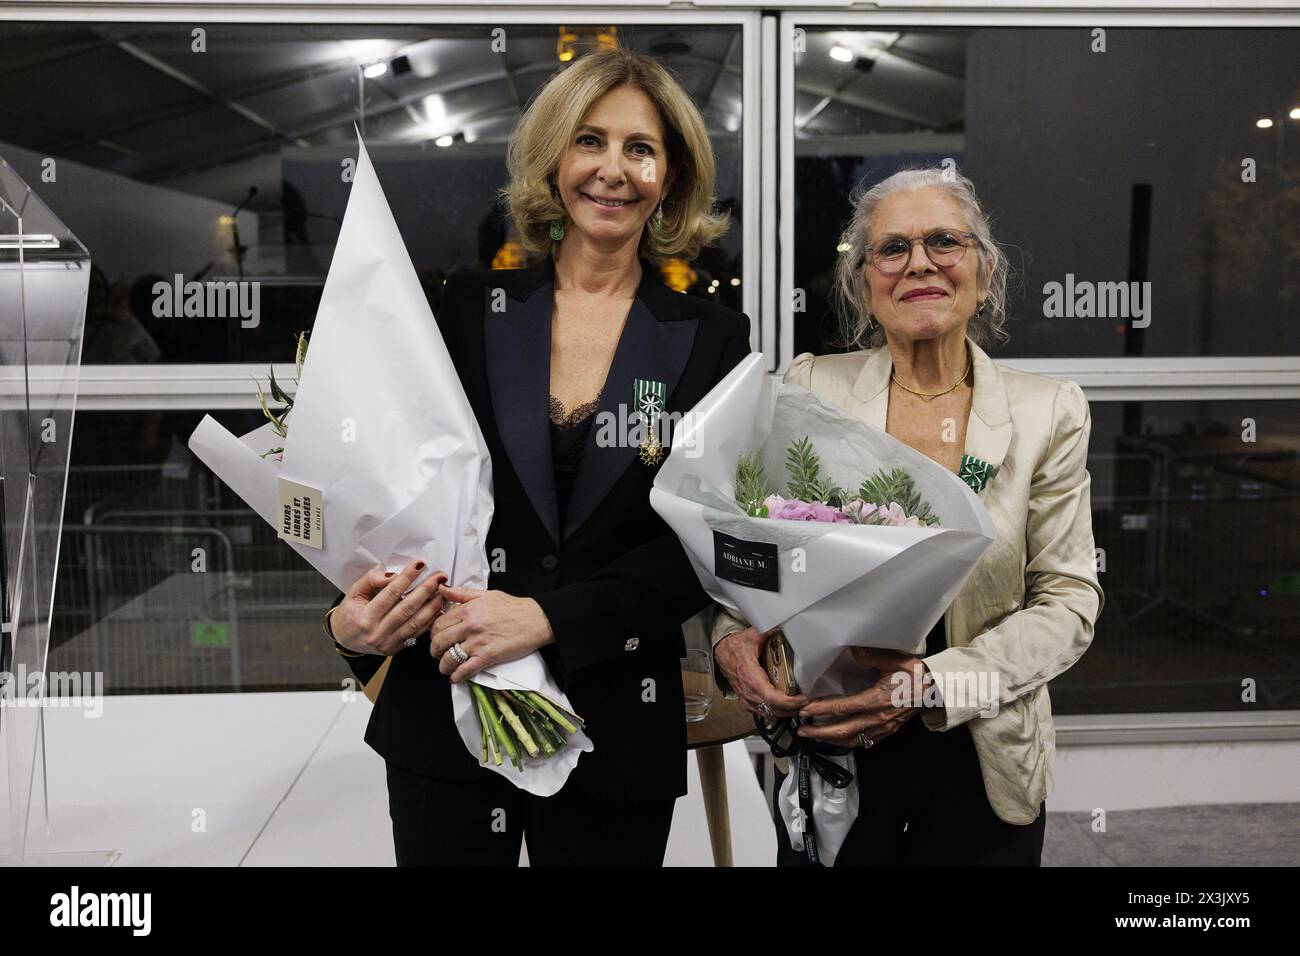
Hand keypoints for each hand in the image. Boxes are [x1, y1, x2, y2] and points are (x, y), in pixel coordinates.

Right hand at [331, 559, 448, 655]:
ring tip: (444, 591)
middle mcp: (377, 633)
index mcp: (364, 617)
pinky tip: (439, 608)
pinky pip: (416, 634)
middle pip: (406, 609)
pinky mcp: (396, 649)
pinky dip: (429, 620)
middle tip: (440, 576)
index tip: (420, 564)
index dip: (406, 578)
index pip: (390, 594)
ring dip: (433, 606)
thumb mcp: (354, 593)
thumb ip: (371, 581)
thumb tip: (392, 575)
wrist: (345, 640)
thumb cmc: (351, 612)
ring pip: (415, 623)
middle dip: (426, 590)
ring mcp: (387, 643)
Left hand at [431, 585, 554, 682]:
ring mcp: (478, 642)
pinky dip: (457, 676)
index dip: (434, 633)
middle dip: (435, 650)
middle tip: (438, 653)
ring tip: (446, 667)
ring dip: (444, 666)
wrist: (537, 619)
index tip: (436, 637)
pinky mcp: (488, 656)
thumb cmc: (514, 607)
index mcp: (468, 610)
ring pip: (449, 657)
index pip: (439, 623)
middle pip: (439, 641)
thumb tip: (442, 589)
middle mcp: (470, 625)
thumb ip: (462, 593)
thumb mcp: (487, 594)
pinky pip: (465, 670)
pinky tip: (456, 677)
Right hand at [714, 626, 807, 718]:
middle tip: (810, 703)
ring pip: (770, 714)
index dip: (789, 702)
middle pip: (774, 709)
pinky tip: (788, 709)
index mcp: (750, 676)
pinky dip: (777, 713)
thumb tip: (786, 625)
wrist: (721, 653)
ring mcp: (747, 699)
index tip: (803, 698)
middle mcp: (748, 691)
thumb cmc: (735, 647)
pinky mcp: (747, 702)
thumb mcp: (752, 635)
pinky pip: (764, 713)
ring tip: (802, 707)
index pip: (771, 697)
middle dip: (794, 710)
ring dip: (787, 713)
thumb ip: (770, 630)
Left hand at [797, 647, 926, 745]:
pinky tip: (839, 739)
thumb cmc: (916, 675)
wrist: (936, 689)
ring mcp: (883, 727)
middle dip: (820, 732)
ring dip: (831, 740)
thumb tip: (852, 649)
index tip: (806, 710)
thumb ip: (870, 655)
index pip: (843, 707)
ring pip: (853, 740)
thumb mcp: (893, 660)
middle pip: (843, 730)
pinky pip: (865, 742)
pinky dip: (849, 742)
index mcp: (877, 700)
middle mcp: (878, 718)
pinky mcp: (888, 731)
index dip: (822, 710)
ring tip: (815, 736)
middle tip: (802, 730)